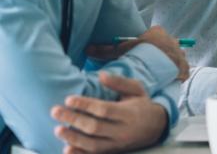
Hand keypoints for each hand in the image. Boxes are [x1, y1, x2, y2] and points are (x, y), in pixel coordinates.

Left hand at [50, 71, 167, 153]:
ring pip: (92, 143)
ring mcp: (118, 143)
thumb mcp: (136, 90)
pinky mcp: (113, 151)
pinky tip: (66, 149)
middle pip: (95, 127)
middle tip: (55, 111)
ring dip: (73, 137)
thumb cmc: (142, 105)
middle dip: (73, 119)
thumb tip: (101, 75)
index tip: (68, 99)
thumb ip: (119, 82)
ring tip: (57, 129)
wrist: (156, 127)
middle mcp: (123, 130)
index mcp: (129, 113)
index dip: (85, 105)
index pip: (104, 110)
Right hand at [86, 26, 187, 81]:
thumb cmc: (142, 55)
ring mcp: (180, 54)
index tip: (142, 55)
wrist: (159, 67)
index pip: (153, 37)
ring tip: (157, 74)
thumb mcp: (123, 50)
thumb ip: (107, 49)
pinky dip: (176, 75)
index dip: (147, 46)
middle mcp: (172, 41)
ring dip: (167, 65)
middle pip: (164, 48)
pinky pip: (182, 70)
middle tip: (149, 66)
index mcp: (158, 32)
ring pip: (174, 58)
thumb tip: (88, 49)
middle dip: (158, 56)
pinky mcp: (185, 67)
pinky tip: (168, 80)